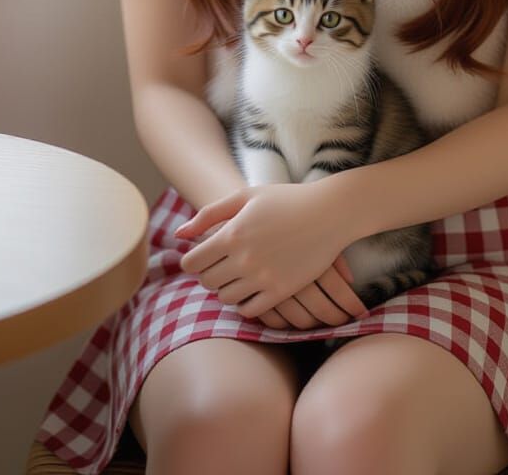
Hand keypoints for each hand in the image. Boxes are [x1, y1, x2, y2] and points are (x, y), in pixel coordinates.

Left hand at [175, 182, 362, 319]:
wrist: (329, 212)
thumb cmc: (285, 199)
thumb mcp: (245, 196)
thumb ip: (209, 214)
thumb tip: (178, 235)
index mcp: (232, 234)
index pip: (193, 263)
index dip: (193, 261)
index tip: (202, 256)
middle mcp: (244, 259)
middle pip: (207, 282)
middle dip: (209, 274)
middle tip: (221, 264)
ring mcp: (263, 277)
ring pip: (226, 298)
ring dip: (226, 288)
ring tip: (237, 274)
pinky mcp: (281, 291)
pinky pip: (250, 310)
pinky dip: (245, 303)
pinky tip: (251, 288)